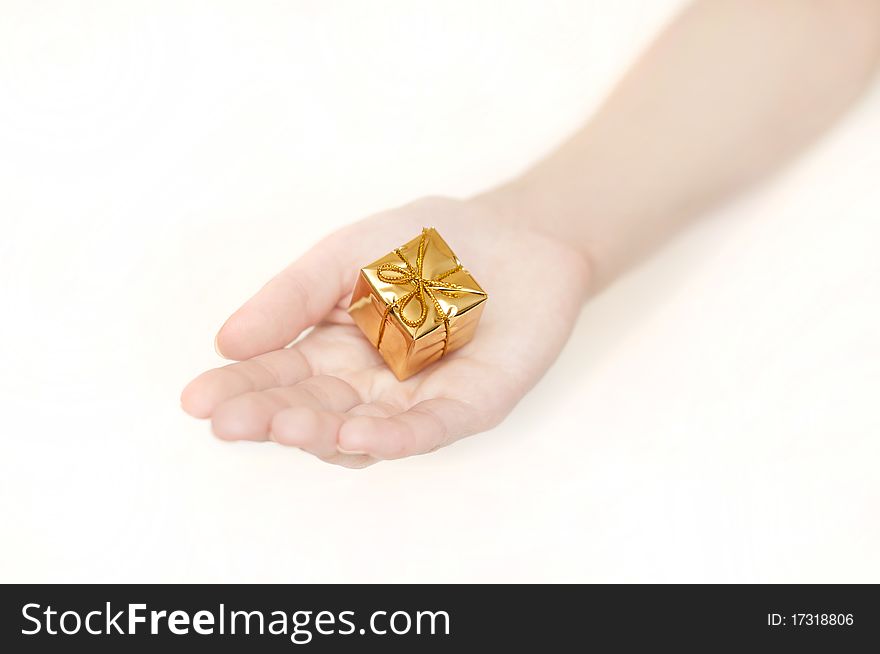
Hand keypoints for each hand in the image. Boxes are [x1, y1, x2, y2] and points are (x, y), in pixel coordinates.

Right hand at [181, 197, 590, 466]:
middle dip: (271, 417)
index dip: (240, 388)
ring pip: (362, 433)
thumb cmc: (428, 243)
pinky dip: (392, 439)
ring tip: (284, 424)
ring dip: (321, 434)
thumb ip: (294, 296)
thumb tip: (227, 341)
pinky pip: (428, 430)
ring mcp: (418, 400)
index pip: (279, 375)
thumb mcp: (347, 253)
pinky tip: (356, 437)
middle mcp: (370, 386)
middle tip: (229, 421)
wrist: (517, 231)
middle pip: (314, 410)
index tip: (197, 398)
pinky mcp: (469, 405)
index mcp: (334, 349)